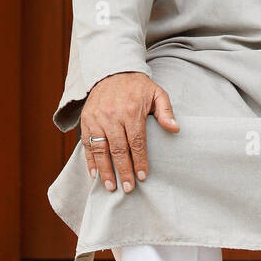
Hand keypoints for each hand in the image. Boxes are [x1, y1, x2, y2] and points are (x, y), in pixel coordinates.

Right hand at [81, 72, 178, 193]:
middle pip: (118, 149)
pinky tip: (94, 174)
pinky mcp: (86, 120)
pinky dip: (89, 160)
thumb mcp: (156, 93)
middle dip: (123, 171)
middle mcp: (112, 116)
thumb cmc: (137, 87)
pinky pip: (87, 143)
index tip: (142, 176)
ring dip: (105, 170)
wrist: (112, 71)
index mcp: (131, 111)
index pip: (136, 142)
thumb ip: (166, 111)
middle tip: (128, 188)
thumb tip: (175, 128)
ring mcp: (96, 119)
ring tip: (110, 187)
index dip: (139, 161)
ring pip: (100, 149)